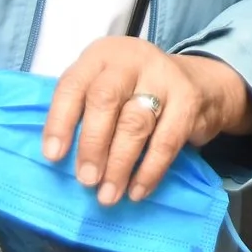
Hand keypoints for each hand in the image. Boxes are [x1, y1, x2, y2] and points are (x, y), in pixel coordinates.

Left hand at [44, 37, 251, 204]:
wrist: (198, 81)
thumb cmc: (135, 92)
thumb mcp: (106, 86)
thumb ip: (84, 111)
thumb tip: (61, 159)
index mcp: (101, 57)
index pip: (73, 85)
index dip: (60, 121)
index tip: (54, 156)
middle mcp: (131, 60)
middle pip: (105, 99)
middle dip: (92, 144)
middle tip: (86, 180)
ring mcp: (163, 76)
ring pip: (135, 122)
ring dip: (119, 164)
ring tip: (108, 194)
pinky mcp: (188, 99)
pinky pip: (166, 140)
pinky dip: (150, 170)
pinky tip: (138, 190)